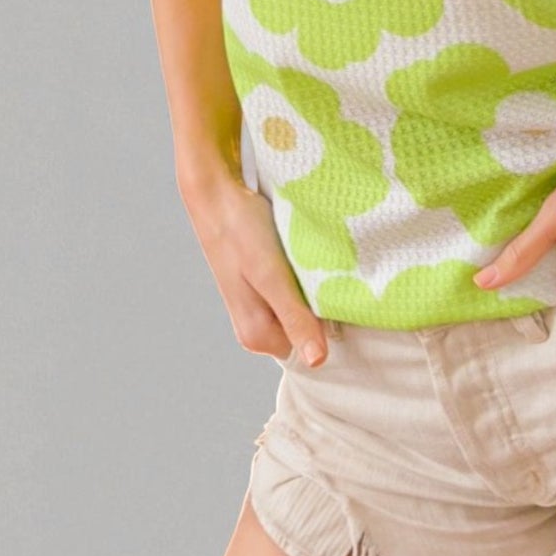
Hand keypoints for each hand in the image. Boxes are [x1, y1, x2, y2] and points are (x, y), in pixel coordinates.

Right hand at [183, 174, 329, 367]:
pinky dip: (304, 274)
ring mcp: (259, 306)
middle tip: (327, 271)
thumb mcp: (271, 275)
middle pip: (308, 327)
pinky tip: (303, 255)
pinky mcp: (263, 284)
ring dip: (314, 286)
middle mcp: (257, 328)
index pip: (312, 346)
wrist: (217, 193)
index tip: (339, 293)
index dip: (330, 322)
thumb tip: (318, 362)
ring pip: (304, 306)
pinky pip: (295, 289)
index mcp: (258, 336)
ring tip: (312, 260)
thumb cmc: (241, 231)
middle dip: (321, 303)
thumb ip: (295, 317)